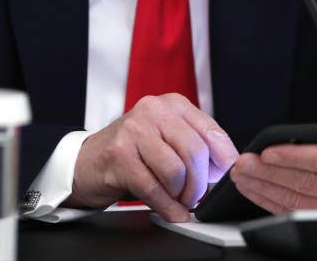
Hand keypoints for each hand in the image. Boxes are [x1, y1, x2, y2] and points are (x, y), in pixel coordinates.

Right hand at [65, 93, 238, 221]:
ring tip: (179, 199)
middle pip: (195, 151)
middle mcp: (153, 111)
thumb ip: (197, 144)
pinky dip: (168, 207)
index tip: (224, 176)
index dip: (223, 159)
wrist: (89, 159)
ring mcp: (134, 131)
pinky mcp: (119, 155)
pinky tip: (172, 211)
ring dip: (182, 195)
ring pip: (176, 170)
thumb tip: (227, 166)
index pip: (211, 130)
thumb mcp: (168, 136)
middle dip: (200, 182)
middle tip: (196, 195)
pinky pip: (154, 188)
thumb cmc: (135, 150)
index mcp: (173, 104)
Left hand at [228, 105, 316, 212]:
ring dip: (263, 187)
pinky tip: (251, 187)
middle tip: (243, 163)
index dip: (294, 158)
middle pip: (304, 182)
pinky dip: (268, 199)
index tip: (267, 152)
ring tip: (240, 174)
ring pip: (295, 199)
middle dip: (269, 173)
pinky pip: (292, 209)